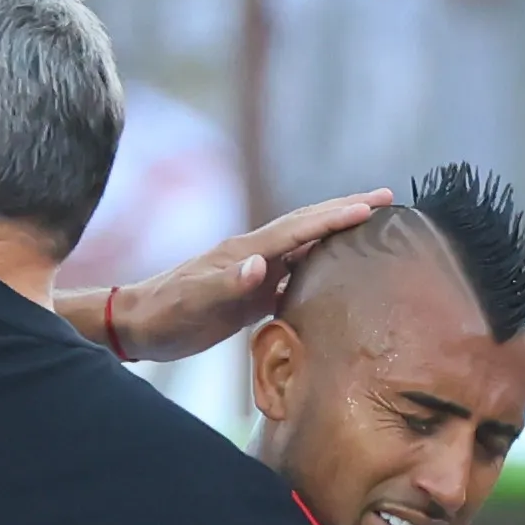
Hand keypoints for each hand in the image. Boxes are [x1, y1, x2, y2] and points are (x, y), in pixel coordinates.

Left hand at [105, 191, 391, 359]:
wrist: (138, 324)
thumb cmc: (166, 314)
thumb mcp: (195, 302)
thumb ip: (227, 285)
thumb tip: (261, 266)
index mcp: (246, 252)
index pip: (301, 228)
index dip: (337, 217)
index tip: (374, 207)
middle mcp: (254, 255)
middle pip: (308, 225)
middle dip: (346, 210)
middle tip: (387, 200)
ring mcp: (253, 271)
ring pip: (304, 245)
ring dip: (336, 233)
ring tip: (370, 226)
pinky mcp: (250, 292)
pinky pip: (293, 272)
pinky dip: (318, 265)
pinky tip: (334, 273)